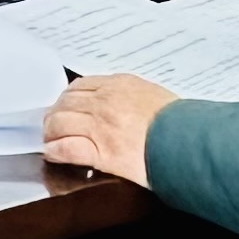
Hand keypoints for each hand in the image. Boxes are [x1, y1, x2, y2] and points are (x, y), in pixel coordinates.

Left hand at [43, 73, 175, 182]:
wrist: (189, 142)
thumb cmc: (180, 123)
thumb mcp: (155, 96)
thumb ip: (133, 96)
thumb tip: (125, 104)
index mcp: (120, 85)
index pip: (81, 85)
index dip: (69, 98)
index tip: (66, 106)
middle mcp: (105, 101)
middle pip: (66, 103)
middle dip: (56, 113)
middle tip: (53, 124)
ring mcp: (101, 126)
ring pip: (60, 122)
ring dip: (51, 131)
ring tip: (49, 139)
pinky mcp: (101, 151)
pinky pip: (66, 148)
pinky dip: (56, 150)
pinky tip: (53, 153)